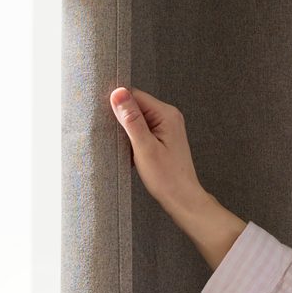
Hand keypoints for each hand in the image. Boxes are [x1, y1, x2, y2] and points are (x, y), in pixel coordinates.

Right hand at [109, 86, 244, 268]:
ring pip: (137, 119)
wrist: (182, 199)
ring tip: (128, 148)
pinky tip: (133, 152)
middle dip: (122, 119)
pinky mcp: (163, 137)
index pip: (134, 95)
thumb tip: (118, 93)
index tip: (109, 121)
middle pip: (135, 106)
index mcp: (166, 114)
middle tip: (118, 139)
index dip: (118, 105)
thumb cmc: (167, 178)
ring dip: (127, 131)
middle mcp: (168, 116)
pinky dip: (133, 139)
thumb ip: (131, 119)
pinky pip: (142, 130)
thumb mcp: (144, 147)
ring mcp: (166, 126)